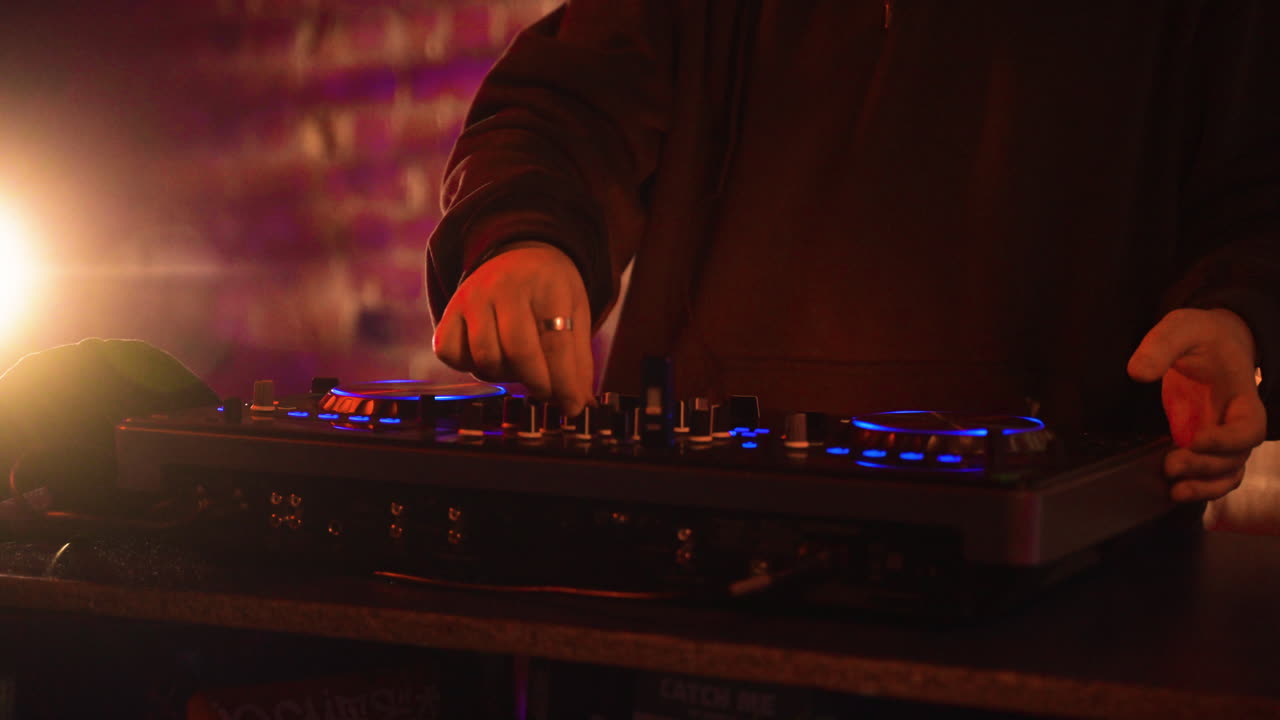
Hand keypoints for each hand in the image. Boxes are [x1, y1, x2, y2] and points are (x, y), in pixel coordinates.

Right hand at [432, 241, 594, 415]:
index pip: (556, 343)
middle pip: (518, 352)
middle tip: (546, 393)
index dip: (564, 382)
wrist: (517, 256)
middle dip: (536, 383)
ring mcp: (472, 297)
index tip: (571, 407)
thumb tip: (579, 404)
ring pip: (484, 358)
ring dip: (504, 375)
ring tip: (519, 365)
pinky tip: (489, 354)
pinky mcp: (449, 310)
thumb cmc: (549, 291)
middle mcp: (504, 286)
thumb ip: (578, 359)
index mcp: (545, 284)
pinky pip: (451, 354)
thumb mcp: (575, 312)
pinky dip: (468, 365)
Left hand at [1127, 308, 1266, 501]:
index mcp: (1242, 396)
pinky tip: (1174, 491)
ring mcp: (1222, 435)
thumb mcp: (1182, 328)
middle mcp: (1236, 421)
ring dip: (1205, 486)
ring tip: (1175, 490)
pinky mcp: (1203, 443)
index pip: (1250, 427)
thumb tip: (1137, 372)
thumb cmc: (1202, 335)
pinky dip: (1200, 487)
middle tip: (1171, 463)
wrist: (1212, 341)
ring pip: (1227, 473)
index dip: (1228, 440)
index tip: (1196, 439)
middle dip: (1205, 466)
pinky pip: (1212, 474)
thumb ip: (1162, 346)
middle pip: (1236, 457)